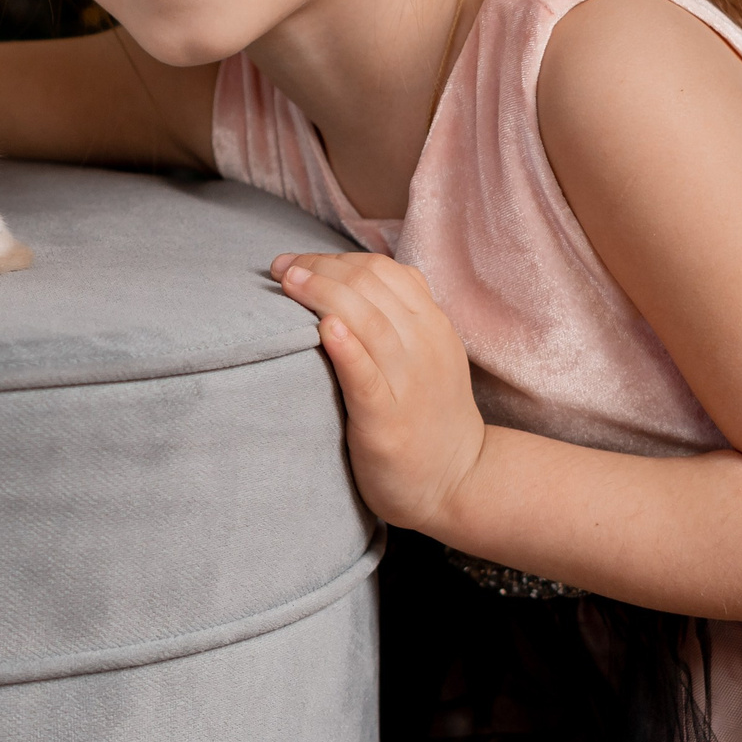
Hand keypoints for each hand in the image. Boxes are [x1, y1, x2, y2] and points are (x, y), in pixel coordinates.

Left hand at [270, 251, 486, 534]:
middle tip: (280, 268)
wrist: (461, 483)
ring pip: (370, 322)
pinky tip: (324, 329)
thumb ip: (401, 317)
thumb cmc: (429, 414)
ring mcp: (409, 384)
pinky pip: (368, 378)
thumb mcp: (429, 354)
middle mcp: (425, 347)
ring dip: (324, 294)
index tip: (294, 263)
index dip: (334, 259)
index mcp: (432, 325)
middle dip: (320, 269)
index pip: (382, 271)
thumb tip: (350, 278)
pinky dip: (347, 349)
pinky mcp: (389, 422)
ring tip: (289, 283)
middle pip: (371, 287)